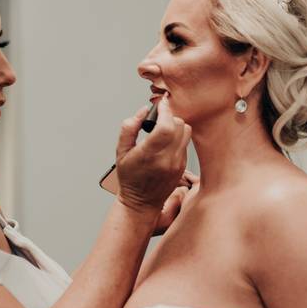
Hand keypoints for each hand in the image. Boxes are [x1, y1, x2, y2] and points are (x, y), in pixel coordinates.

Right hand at [115, 96, 190, 215]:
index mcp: (149, 154)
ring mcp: (177, 163)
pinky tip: (166, 143)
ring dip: (175, 126)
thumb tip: (142, 111)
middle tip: (158, 120)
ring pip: (185, 132)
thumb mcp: (121, 151)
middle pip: (179, 125)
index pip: (166, 126)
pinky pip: (185, 143)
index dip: (165, 110)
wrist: (141, 202)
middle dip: (169, 117)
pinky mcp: (183, 166)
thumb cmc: (129, 178)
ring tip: (163, 131)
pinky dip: (177, 138)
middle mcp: (167, 159)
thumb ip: (129, 128)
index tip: (161, 104)